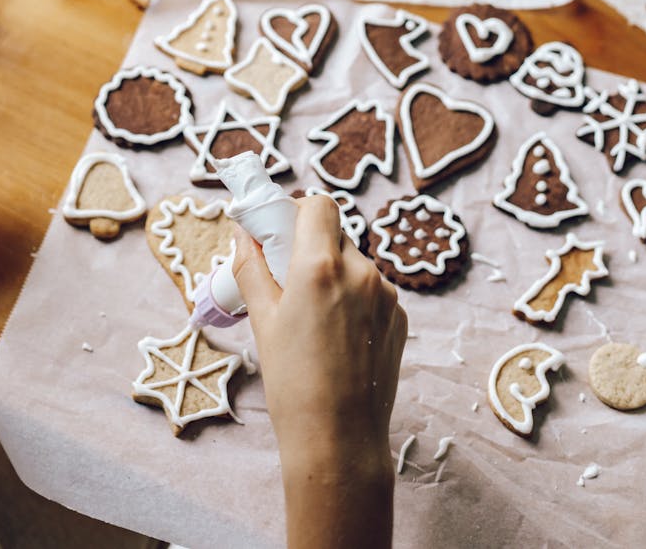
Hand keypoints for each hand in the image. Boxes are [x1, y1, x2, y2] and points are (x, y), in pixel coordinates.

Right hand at [233, 195, 405, 548]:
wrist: (338, 440)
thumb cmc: (293, 383)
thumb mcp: (262, 320)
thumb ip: (252, 268)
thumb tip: (244, 235)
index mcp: (321, 267)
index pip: (319, 204)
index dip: (297, 211)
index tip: (280, 233)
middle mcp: (361, 272)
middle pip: (335, 233)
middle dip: (310, 246)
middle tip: (288, 278)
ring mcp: (386, 295)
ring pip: (354, 263)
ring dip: (332, 273)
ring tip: (312, 318)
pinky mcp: (401, 317)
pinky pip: (371, 290)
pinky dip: (353, 298)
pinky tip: (337, 335)